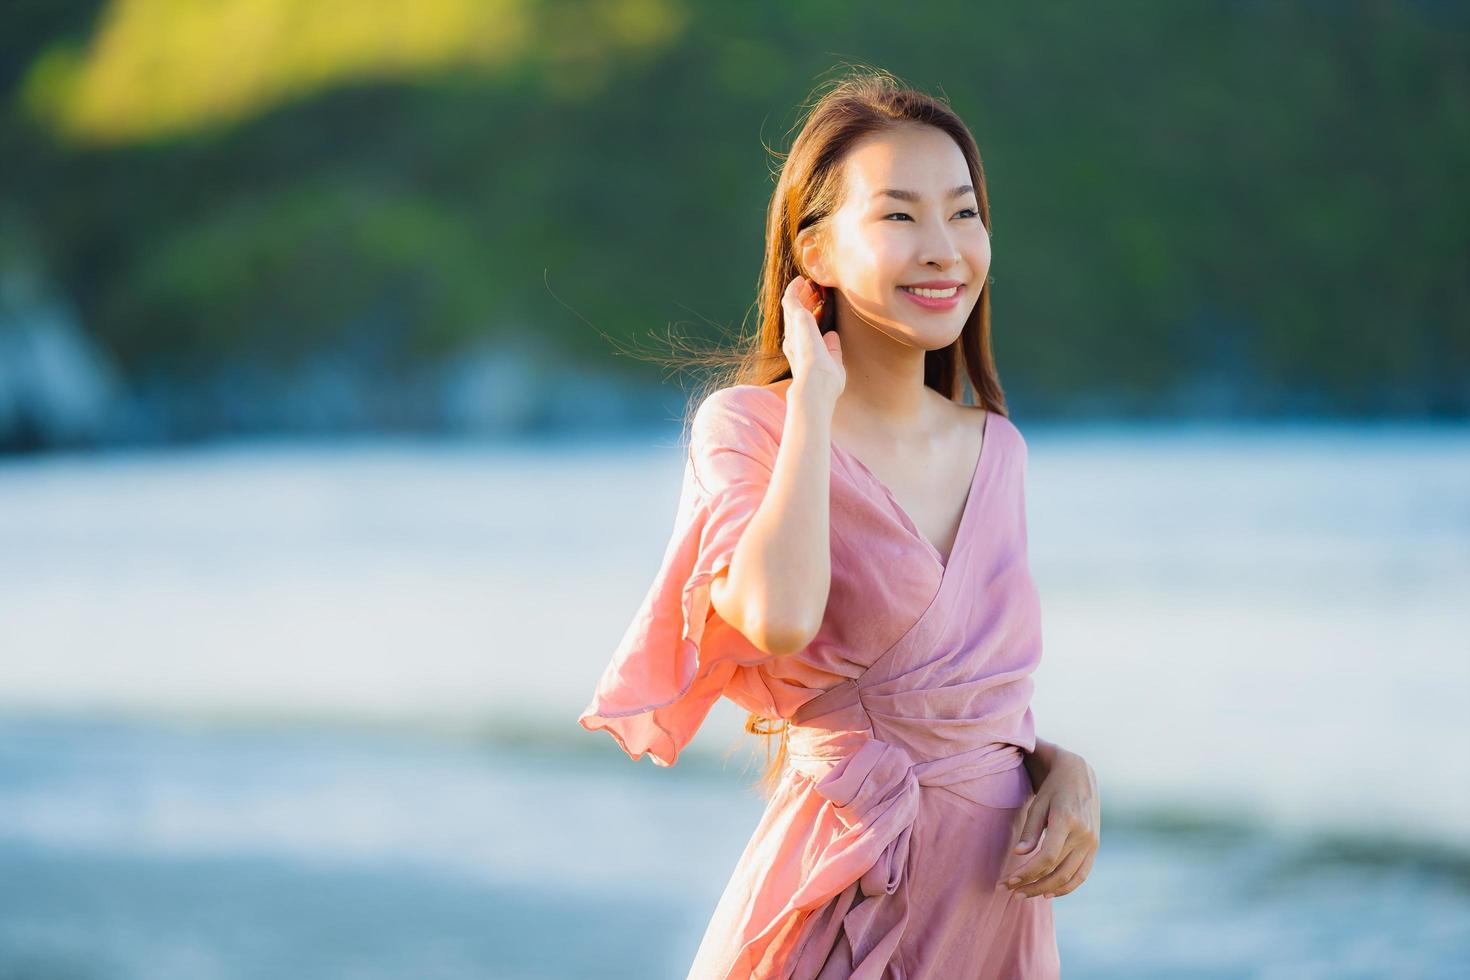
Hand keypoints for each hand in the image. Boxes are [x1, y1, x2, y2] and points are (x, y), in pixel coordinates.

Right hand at [781, 276, 844, 399]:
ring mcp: (793, 330)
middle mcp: (793, 341)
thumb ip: (832, 350)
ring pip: (793, 307)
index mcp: (801, 353)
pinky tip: (800, 281)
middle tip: (811, 291)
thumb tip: (832, 336)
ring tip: (805, 283)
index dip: (809, 318)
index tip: (817, 307)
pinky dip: (795, 289)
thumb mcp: (833, 363)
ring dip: (799, 294)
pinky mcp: (797, 319)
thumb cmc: (825, 383)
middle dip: (804, 303)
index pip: (803, 332)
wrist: (816, 385)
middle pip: (796, 317)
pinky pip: (792, 299)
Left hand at [1003, 750, 1099, 898]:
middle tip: (1011, 892)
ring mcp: (1092, 842)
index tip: (1009, 881)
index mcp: (1067, 820)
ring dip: (1046, 890)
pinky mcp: (1095, 847)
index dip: (1027, 872)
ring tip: (1025, 894)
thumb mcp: (1038, 803)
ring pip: (1069, 877)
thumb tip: (1019, 854)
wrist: (1080, 776)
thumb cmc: (1053, 788)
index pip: (1047, 857)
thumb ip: (1030, 829)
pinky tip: (1048, 893)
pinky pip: (1082, 874)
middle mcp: (1083, 834)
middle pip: (1056, 871)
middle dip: (1032, 885)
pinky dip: (1066, 887)